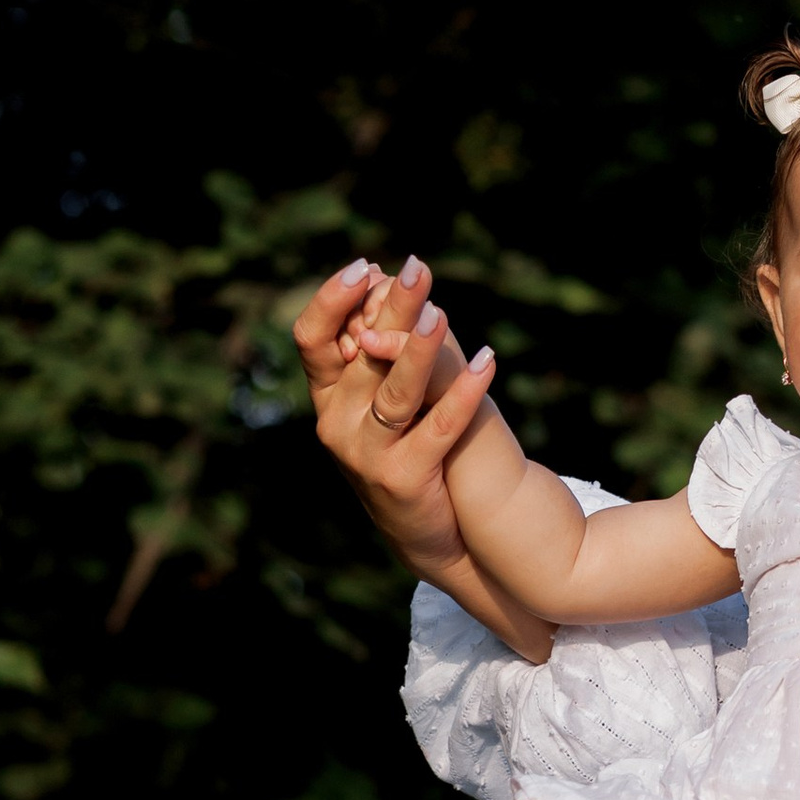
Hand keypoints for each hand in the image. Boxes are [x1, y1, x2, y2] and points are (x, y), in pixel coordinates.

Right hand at [293, 254, 493, 572]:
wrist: (426, 533)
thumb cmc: (406, 447)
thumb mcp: (384, 396)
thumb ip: (383, 346)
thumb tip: (390, 278)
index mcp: (328, 395)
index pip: (312, 338)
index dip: (333, 300)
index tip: (365, 267)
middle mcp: (336, 423)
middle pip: (363, 354)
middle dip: (391, 309)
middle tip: (417, 270)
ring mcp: (365, 454)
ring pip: (396, 392)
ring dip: (419, 350)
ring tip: (441, 314)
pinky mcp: (402, 477)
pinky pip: (438, 427)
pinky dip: (463, 392)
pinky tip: (487, 362)